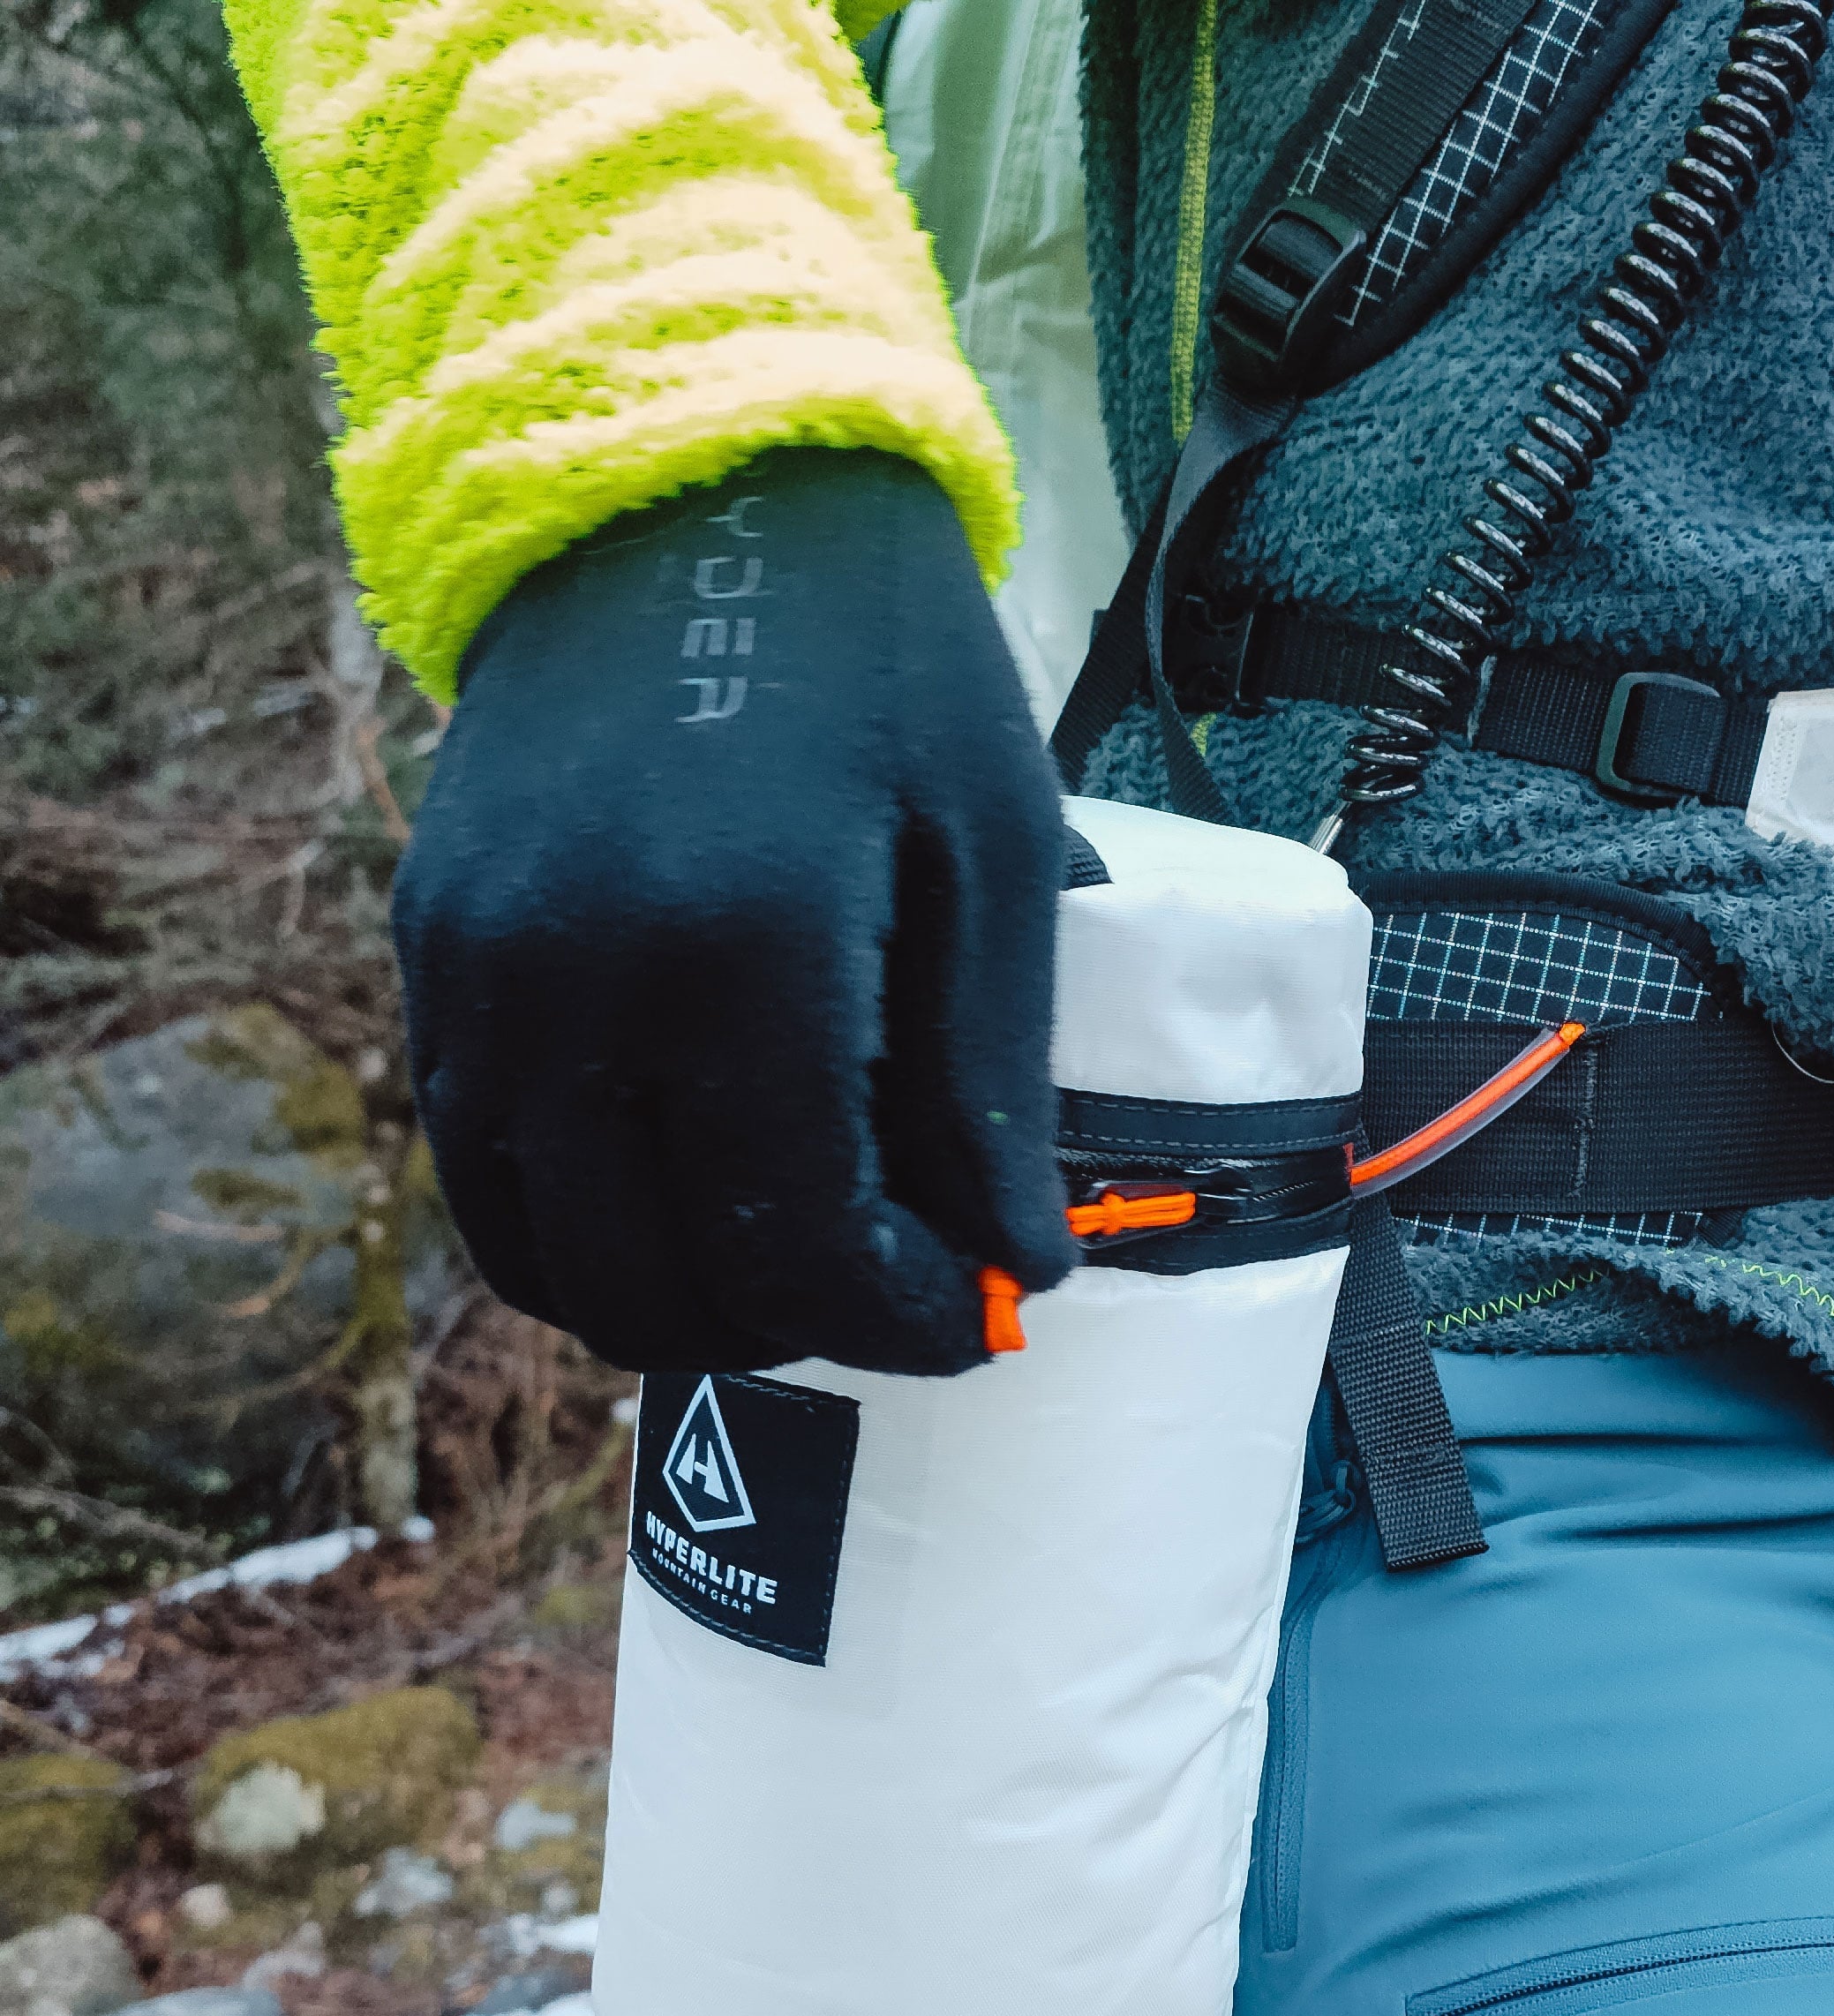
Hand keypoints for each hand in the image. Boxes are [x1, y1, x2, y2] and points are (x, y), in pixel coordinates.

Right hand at [394, 446, 1073, 1376]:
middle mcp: (575, 980)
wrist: (679, 487)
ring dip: (688, 1300)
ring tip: (802, 1259)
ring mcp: (476, 975)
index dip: (902, 1316)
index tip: (980, 1318)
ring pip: (557, 1256)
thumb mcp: (991, 850)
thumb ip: (988, 1078)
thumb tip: (1019, 1268)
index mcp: (742, 946)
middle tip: (898, 1288)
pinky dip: (585, 1234)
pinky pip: (482, 1173)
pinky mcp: (428, 957)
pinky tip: (688, 1205)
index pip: (805, 1236)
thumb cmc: (878, 662)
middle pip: (669, 1276)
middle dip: (804, 1325)